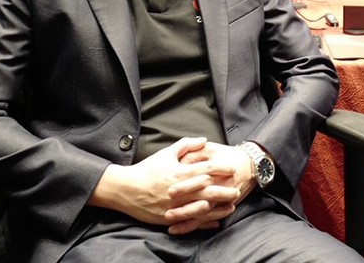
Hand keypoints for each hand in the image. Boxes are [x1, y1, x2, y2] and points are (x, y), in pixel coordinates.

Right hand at [87, 137, 241, 231]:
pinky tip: (215, 222)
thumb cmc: (147, 169)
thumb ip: (187, 145)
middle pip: (209, 190)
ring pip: (203, 208)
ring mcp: (176, 205)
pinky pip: (192, 221)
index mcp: (181, 173)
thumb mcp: (166, 153)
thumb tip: (205, 140)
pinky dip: (205, 223)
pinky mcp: (170, 217)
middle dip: (225, 190)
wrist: (126, 189)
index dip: (222, 169)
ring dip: (219, 208)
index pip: (207, 169)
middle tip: (237, 190)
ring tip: (231, 207)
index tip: (233, 169)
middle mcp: (181, 190)